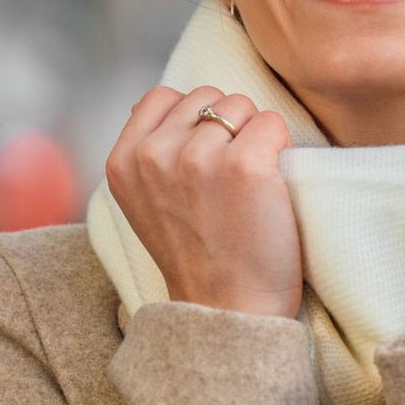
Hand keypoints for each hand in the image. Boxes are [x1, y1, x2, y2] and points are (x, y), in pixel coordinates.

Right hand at [104, 85, 303, 319]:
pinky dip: (281, 146)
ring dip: (256, 134)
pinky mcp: (244, 165)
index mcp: (123, 162)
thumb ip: (145, 150)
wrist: (227, 307)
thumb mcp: (145, 201)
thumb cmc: (197, 255)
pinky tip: (272, 185)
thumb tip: (151, 100)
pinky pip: (273, 123)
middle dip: (227, 125)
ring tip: (251, 182)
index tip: (206, 158)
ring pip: (241, 105)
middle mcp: (155, 155)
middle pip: (208, 97)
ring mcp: (198, 158)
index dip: (194, 119)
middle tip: (233, 176)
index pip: (162, 96)